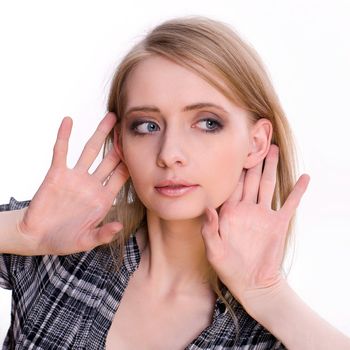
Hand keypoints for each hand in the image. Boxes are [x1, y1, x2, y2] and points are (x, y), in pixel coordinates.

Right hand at [18, 112, 128, 254]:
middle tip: (131, 126)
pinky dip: (64, 136)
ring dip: (100, 134)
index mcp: (103, 198)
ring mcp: (75, 177)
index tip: (142, 149)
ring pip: (90, 150)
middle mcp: (92, 184)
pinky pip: (61, 151)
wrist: (37, 236)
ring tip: (110, 117)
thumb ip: (102, 234)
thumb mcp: (85, 240)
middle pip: (110, 159)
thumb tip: (119, 227)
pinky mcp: (56, 173)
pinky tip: (69, 121)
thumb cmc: (63, 240)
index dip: (131, 163)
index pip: (122, 176)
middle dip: (121, 144)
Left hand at [200, 144, 309, 306]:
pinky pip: (290, 203)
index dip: (232, 167)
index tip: (232, 149)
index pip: (231, 184)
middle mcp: (246, 208)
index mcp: (229, 212)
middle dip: (252, 160)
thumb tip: (207, 206)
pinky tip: (304, 177)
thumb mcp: (214, 250)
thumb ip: (210, 229)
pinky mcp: (278, 223)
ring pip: (267, 184)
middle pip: (250, 178)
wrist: (252, 283)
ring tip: (273, 148)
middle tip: (254, 139)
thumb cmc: (229, 268)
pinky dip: (297, 190)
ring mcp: (263, 214)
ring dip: (270, 167)